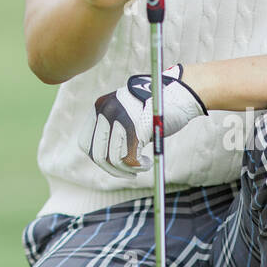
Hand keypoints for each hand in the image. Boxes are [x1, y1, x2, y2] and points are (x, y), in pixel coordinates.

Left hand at [79, 64, 208, 179]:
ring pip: (114, 159)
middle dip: (113, 169)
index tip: (113, 165)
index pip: (85, 142)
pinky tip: (147, 163)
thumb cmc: (156, 107)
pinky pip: (130, 160)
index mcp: (100, 106)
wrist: (181, 92)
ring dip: (128, 169)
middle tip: (129, 173)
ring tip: (142, 166)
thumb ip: (113, 129)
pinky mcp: (136, 128)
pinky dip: (138, 167)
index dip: (98, 158)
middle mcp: (106, 111)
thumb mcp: (126, 113)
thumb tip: (104, 160)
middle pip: (97, 154)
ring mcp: (120, 119)